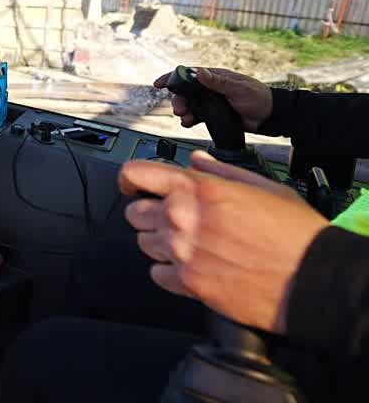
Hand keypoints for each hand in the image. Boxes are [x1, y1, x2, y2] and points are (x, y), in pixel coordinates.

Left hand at [119, 152, 327, 333]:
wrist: (315, 279)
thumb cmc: (296, 234)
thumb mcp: (264, 187)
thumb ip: (221, 171)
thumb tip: (196, 161)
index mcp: (199, 189)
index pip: (137, 173)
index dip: (130, 179)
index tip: (133, 185)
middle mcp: (182, 217)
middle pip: (135, 212)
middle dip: (150, 213)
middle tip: (174, 218)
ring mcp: (182, 252)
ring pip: (143, 243)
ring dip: (160, 243)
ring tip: (190, 245)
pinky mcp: (188, 283)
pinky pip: (156, 274)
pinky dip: (169, 272)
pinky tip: (192, 267)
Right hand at [153, 67, 272, 132]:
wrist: (270, 117)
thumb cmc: (259, 98)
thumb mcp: (238, 88)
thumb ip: (218, 81)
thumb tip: (199, 72)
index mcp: (215, 77)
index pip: (189, 74)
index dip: (172, 78)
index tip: (159, 84)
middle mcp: (210, 88)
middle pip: (185, 92)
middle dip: (178, 100)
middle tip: (179, 110)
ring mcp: (211, 102)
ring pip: (189, 105)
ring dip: (184, 111)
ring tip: (186, 119)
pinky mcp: (213, 114)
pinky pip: (196, 116)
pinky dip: (190, 120)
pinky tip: (190, 123)